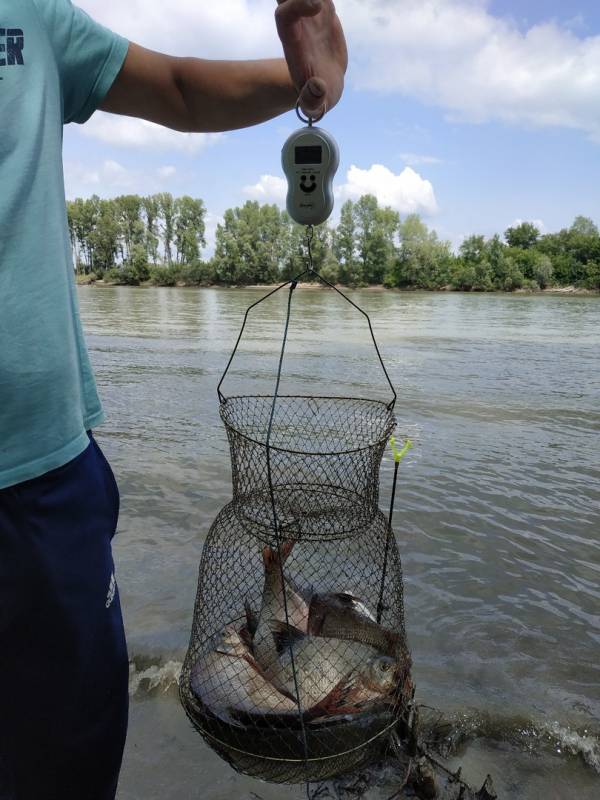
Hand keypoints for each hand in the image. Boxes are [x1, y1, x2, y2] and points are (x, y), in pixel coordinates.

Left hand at [275, 0, 347, 118]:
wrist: (323, 86)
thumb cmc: (316, 97)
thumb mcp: (314, 105)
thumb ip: (313, 100)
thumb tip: (317, 88)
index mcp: (293, 43)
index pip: (284, 16)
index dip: (296, 5)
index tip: (317, 5)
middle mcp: (298, 25)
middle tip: (321, 0)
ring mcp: (310, 17)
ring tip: (329, 6)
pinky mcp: (324, 14)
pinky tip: (332, 5)